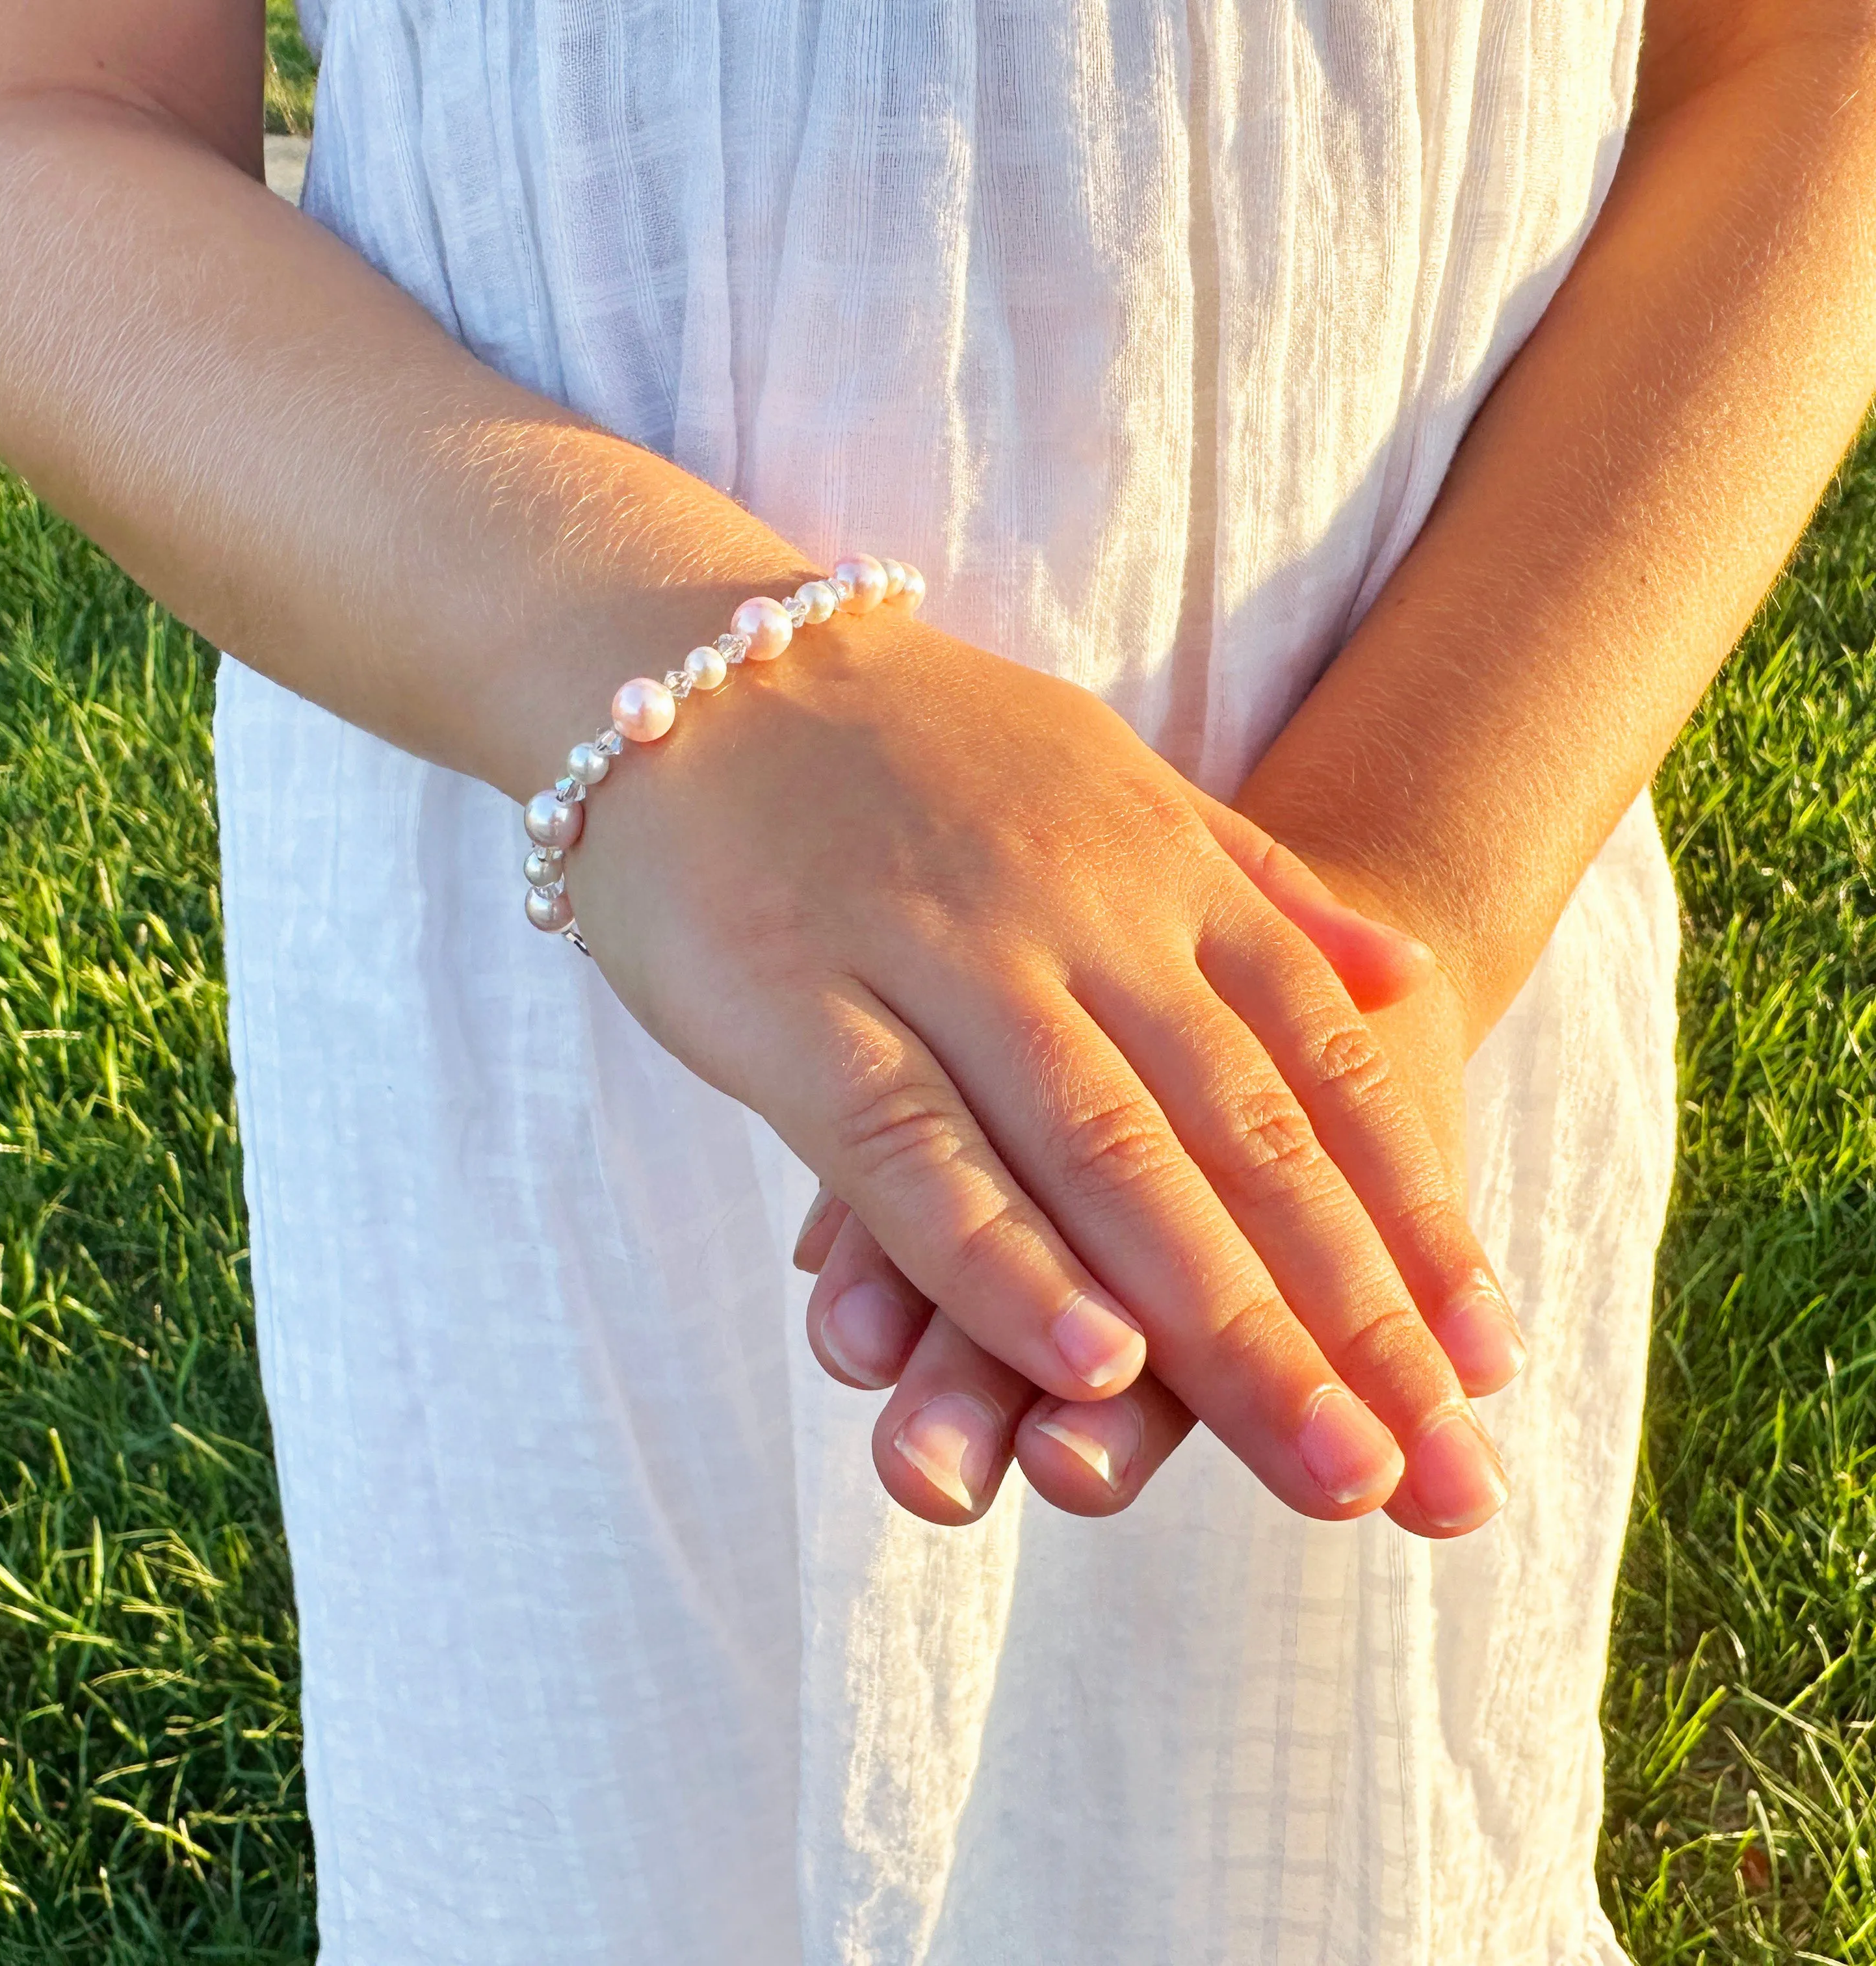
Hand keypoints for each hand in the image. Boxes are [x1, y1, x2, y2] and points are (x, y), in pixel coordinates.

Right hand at [566, 596, 1513, 1526]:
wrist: (700, 670)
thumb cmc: (919, 752)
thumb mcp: (1118, 782)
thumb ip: (1257, 888)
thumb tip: (1410, 973)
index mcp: (1158, 870)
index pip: (1321, 1062)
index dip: (1412, 1218)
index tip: (1491, 1361)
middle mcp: (1077, 915)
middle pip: (1243, 1136)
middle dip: (1354, 1316)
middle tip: (1446, 1476)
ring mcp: (939, 957)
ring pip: (1106, 1158)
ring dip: (1227, 1319)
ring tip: (1329, 1461)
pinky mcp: (801, 1006)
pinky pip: (915, 1150)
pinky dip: (1006, 1259)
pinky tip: (1093, 1364)